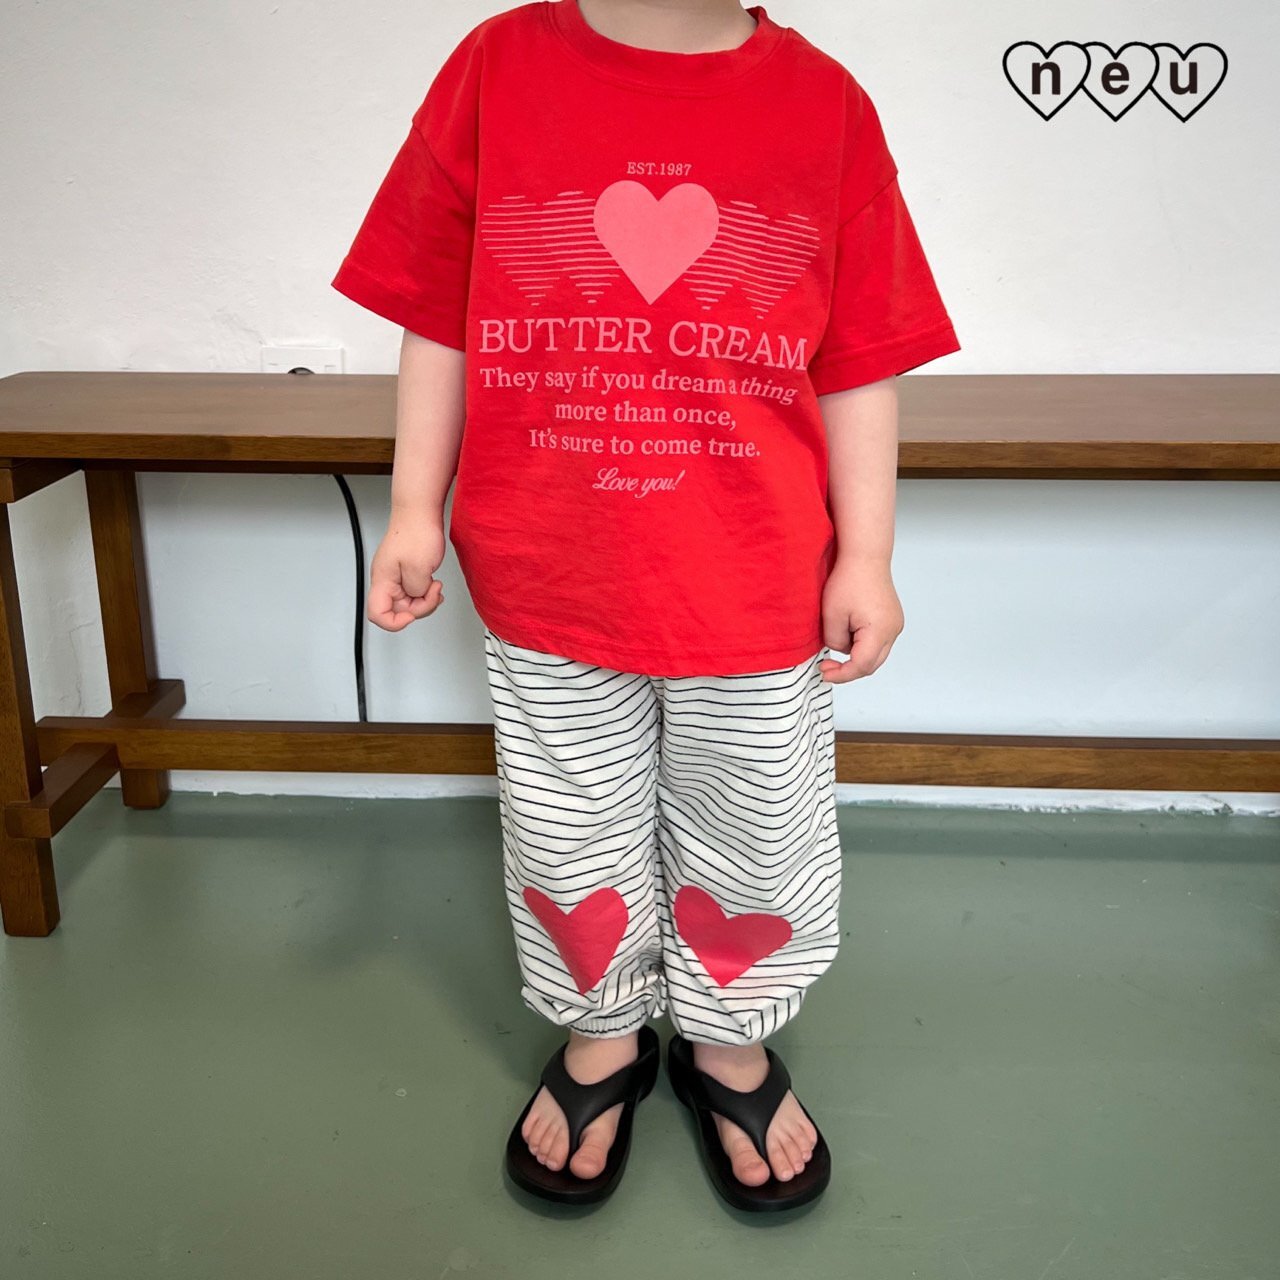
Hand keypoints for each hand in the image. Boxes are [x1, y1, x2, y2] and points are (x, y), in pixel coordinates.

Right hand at [367, 517, 446, 631]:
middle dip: (420, 607)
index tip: (412, 615)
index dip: (394, 622)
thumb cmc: (417, 532)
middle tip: (433, 592)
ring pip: (408, 603)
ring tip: (435, 585)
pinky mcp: (406, 573)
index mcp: (383, 580)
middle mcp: (386, 580)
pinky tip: (433, 584)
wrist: (421, 512)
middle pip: (397, 611)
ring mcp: (396, 577)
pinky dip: (426, 592)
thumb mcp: (419, 568)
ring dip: (425, 600)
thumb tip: (416, 597)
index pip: (377, 614)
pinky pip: (415, 592)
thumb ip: (416, 590)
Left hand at [818, 556, 903, 683]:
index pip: (861, 666)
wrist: (865, 556)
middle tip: (827, 666)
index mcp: (880, 631)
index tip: (825, 672)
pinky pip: (878, 642)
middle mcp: (893, 630)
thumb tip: (841, 650)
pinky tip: (848, 634)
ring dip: (856, 656)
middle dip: (849, 669)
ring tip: (837, 641)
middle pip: (872, 664)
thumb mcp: (831, 615)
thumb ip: (834, 641)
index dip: (842, 674)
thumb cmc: (849, 580)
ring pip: (876, 654)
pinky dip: (863, 645)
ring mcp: (895, 625)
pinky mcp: (892, 619)